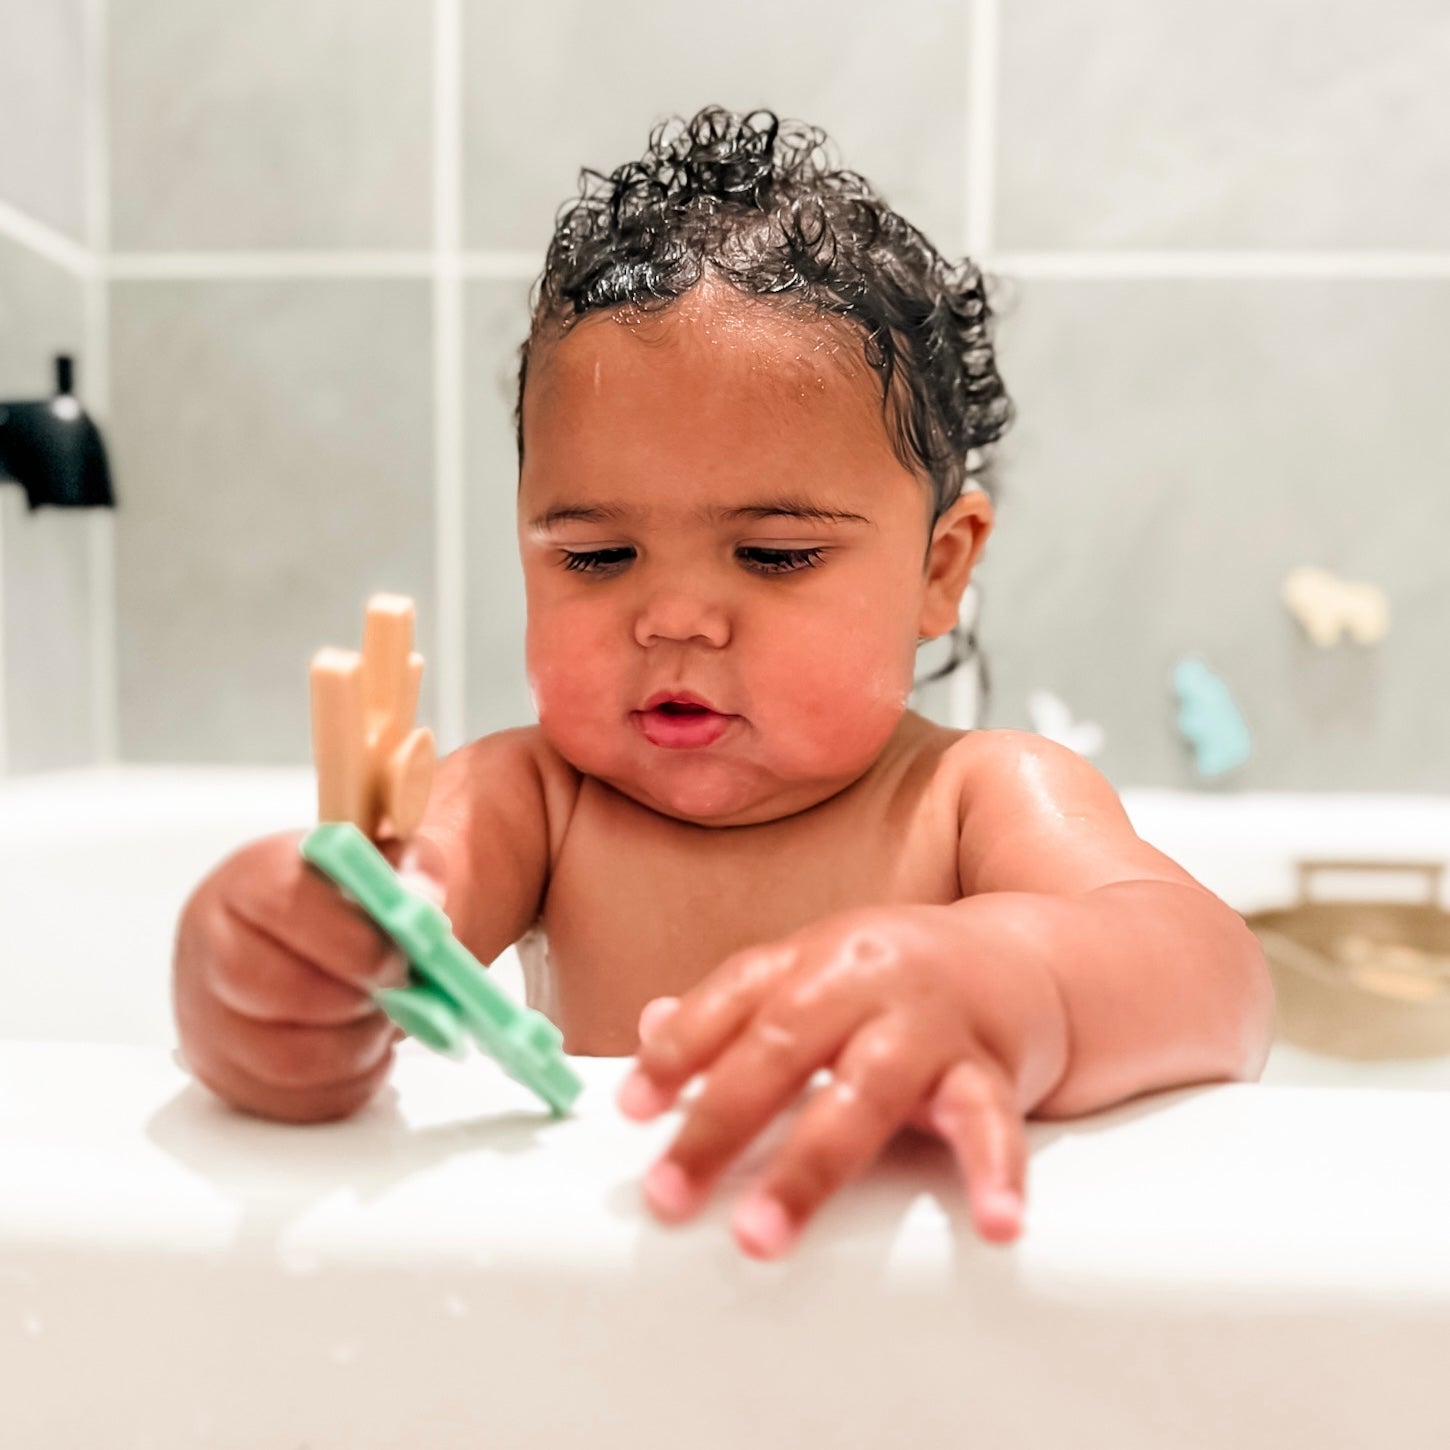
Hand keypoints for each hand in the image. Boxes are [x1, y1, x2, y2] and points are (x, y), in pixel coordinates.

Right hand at [172, 829, 446, 1122]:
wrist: (304, 929)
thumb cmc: (344, 896)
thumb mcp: (383, 862)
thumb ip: (408, 877)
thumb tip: (420, 909)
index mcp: (251, 879)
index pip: (287, 908)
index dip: (354, 941)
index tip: (400, 956)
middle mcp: (212, 945)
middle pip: (280, 991)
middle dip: (358, 1002)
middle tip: (400, 995)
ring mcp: (207, 1016)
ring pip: (285, 1060)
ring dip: (356, 1049)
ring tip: (385, 1022)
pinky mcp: (223, 1072)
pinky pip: (290, 1103)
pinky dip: (346, 1086)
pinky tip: (367, 1052)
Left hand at [617, 903, 1046, 1259]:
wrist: (1026, 960)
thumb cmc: (904, 977)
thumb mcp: (816, 972)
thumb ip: (739, 1006)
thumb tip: (649, 1027)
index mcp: (814, 956)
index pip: (732, 996)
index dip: (677, 1050)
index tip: (633, 1109)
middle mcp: (865, 977)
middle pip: (782, 1046)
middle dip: (719, 1124)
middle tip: (670, 1193)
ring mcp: (929, 1022)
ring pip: (865, 1091)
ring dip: (809, 1167)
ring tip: (763, 1233)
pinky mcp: (990, 1066)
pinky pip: (989, 1121)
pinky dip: (990, 1172)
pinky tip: (989, 1222)